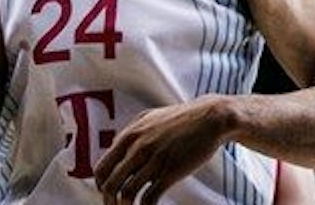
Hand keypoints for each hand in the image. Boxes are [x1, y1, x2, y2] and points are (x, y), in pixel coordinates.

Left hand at [94, 96, 232, 204]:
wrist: (213, 117)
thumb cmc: (184, 118)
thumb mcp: (151, 118)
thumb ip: (130, 133)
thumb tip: (114, 148)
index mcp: (130, 135)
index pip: (101, 169)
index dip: (101, 186)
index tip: (108, 193)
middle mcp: (138, 147)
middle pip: (110, 184)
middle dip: (109, 201)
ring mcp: (155, 160)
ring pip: (127, 193)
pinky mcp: (171, 171)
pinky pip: (149, 197)